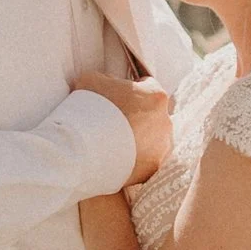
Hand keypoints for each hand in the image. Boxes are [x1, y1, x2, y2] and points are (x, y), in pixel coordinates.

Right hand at [77, 68, 174, 185]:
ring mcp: (162, 148)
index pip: (148, 86)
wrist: (84, 150)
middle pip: (152, 115)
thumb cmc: (90, 109)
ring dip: (139, 140)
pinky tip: (116, 159)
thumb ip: (104, 80)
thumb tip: (104, 85)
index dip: (131, 90)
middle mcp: (165, 122)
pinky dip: (134, 160)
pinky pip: (145, 161)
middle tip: (114, 122)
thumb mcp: (90, 80)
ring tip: (114, 144)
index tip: (117, 98)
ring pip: (153, 140)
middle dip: (137, 117)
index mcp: (155, 96)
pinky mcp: (152, 169)